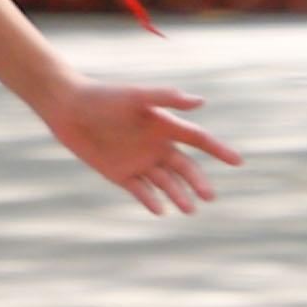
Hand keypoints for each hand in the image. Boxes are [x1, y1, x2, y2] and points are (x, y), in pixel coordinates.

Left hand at [38, 76, 240, 215]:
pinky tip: (160, 210)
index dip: (218, 150)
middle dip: (198, 182)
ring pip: (167, 183)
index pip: (199, 140)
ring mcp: (140, 162)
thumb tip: (200, 102)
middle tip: (209, 196)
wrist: (68, 108)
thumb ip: (166, 98)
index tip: (238, 161)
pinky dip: (151, 200)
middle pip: (185, 168)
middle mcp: (157, 146)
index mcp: (165, 126)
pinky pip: (141, 191)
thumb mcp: (135, 96)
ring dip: (179, 195)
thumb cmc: (103, 97)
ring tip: (189, 209)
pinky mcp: (121, 174)